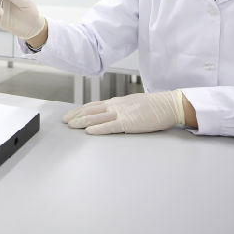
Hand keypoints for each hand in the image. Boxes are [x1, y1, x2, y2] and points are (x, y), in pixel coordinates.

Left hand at [62, 90, 184, 134]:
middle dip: (76, 115)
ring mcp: (122, 114)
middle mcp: (116, 106)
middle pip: (91, 110)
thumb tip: (110, 112)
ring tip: (71, 126)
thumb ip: (121, 107)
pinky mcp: (129, 123)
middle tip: (65, 121)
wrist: (168, 105)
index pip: (94, 105)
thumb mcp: (133, 103)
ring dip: (82, 121)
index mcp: (117, 102)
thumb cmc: (154, 106)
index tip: (70, 114)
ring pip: (97, 117)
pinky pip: (110, 126)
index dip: (80, 110)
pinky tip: (89, 131)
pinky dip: (98, 129)